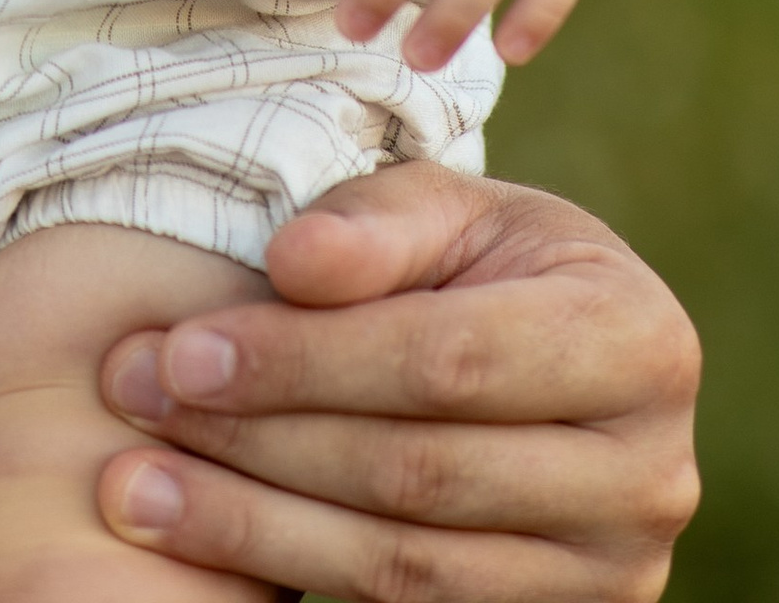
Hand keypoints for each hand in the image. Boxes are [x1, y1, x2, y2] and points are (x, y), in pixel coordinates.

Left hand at [96, 162, 699, 598]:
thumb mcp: (454, 211)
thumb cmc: (492, 267)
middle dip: (256, 441)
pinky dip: (295, 576)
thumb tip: (292, 265)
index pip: (444, 362)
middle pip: (416, 474)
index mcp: (637, 342)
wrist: (551, 364)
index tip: (181, 349)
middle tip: (132, 402)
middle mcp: (646, 476)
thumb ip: (377, 224)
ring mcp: (608, 575)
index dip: (304, 360)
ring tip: (134, 485)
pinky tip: (204, 539)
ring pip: (403, 569)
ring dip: (250, 528)